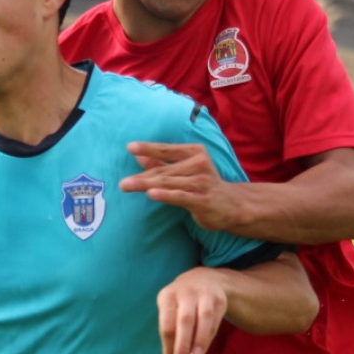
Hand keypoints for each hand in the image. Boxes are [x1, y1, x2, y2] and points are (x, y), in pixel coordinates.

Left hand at [121, 142, 240, 229]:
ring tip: (127, 187)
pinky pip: (180, 196)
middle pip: (163, 170)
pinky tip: (151, 194)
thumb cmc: (203, 185)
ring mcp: (202, 182)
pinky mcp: (203, 200)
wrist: (231, 205)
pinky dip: (165, 195)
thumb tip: (137, 155)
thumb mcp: (184, 170)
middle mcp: (199, 164)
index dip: (148, 148)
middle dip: (142, 177)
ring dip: (146, 185)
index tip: (130, 147)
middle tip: (122, 184)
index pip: (166, 149)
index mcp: (195, 152)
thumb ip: (161, 163)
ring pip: (168, 183)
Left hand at [157, 266, 230, 353]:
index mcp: (167, 296)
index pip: (167, 323)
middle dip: (183, 344)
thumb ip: (171, 334)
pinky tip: (203, 348)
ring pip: (204, 318)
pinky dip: (209, 336)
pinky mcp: (219, 299)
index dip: (169, 345)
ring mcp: (204, 293)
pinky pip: (215, 320)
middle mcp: (185, 292)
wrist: (203, 280)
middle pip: (185, 320)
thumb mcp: (170, 310)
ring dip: (200, 340)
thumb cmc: (181, 303)